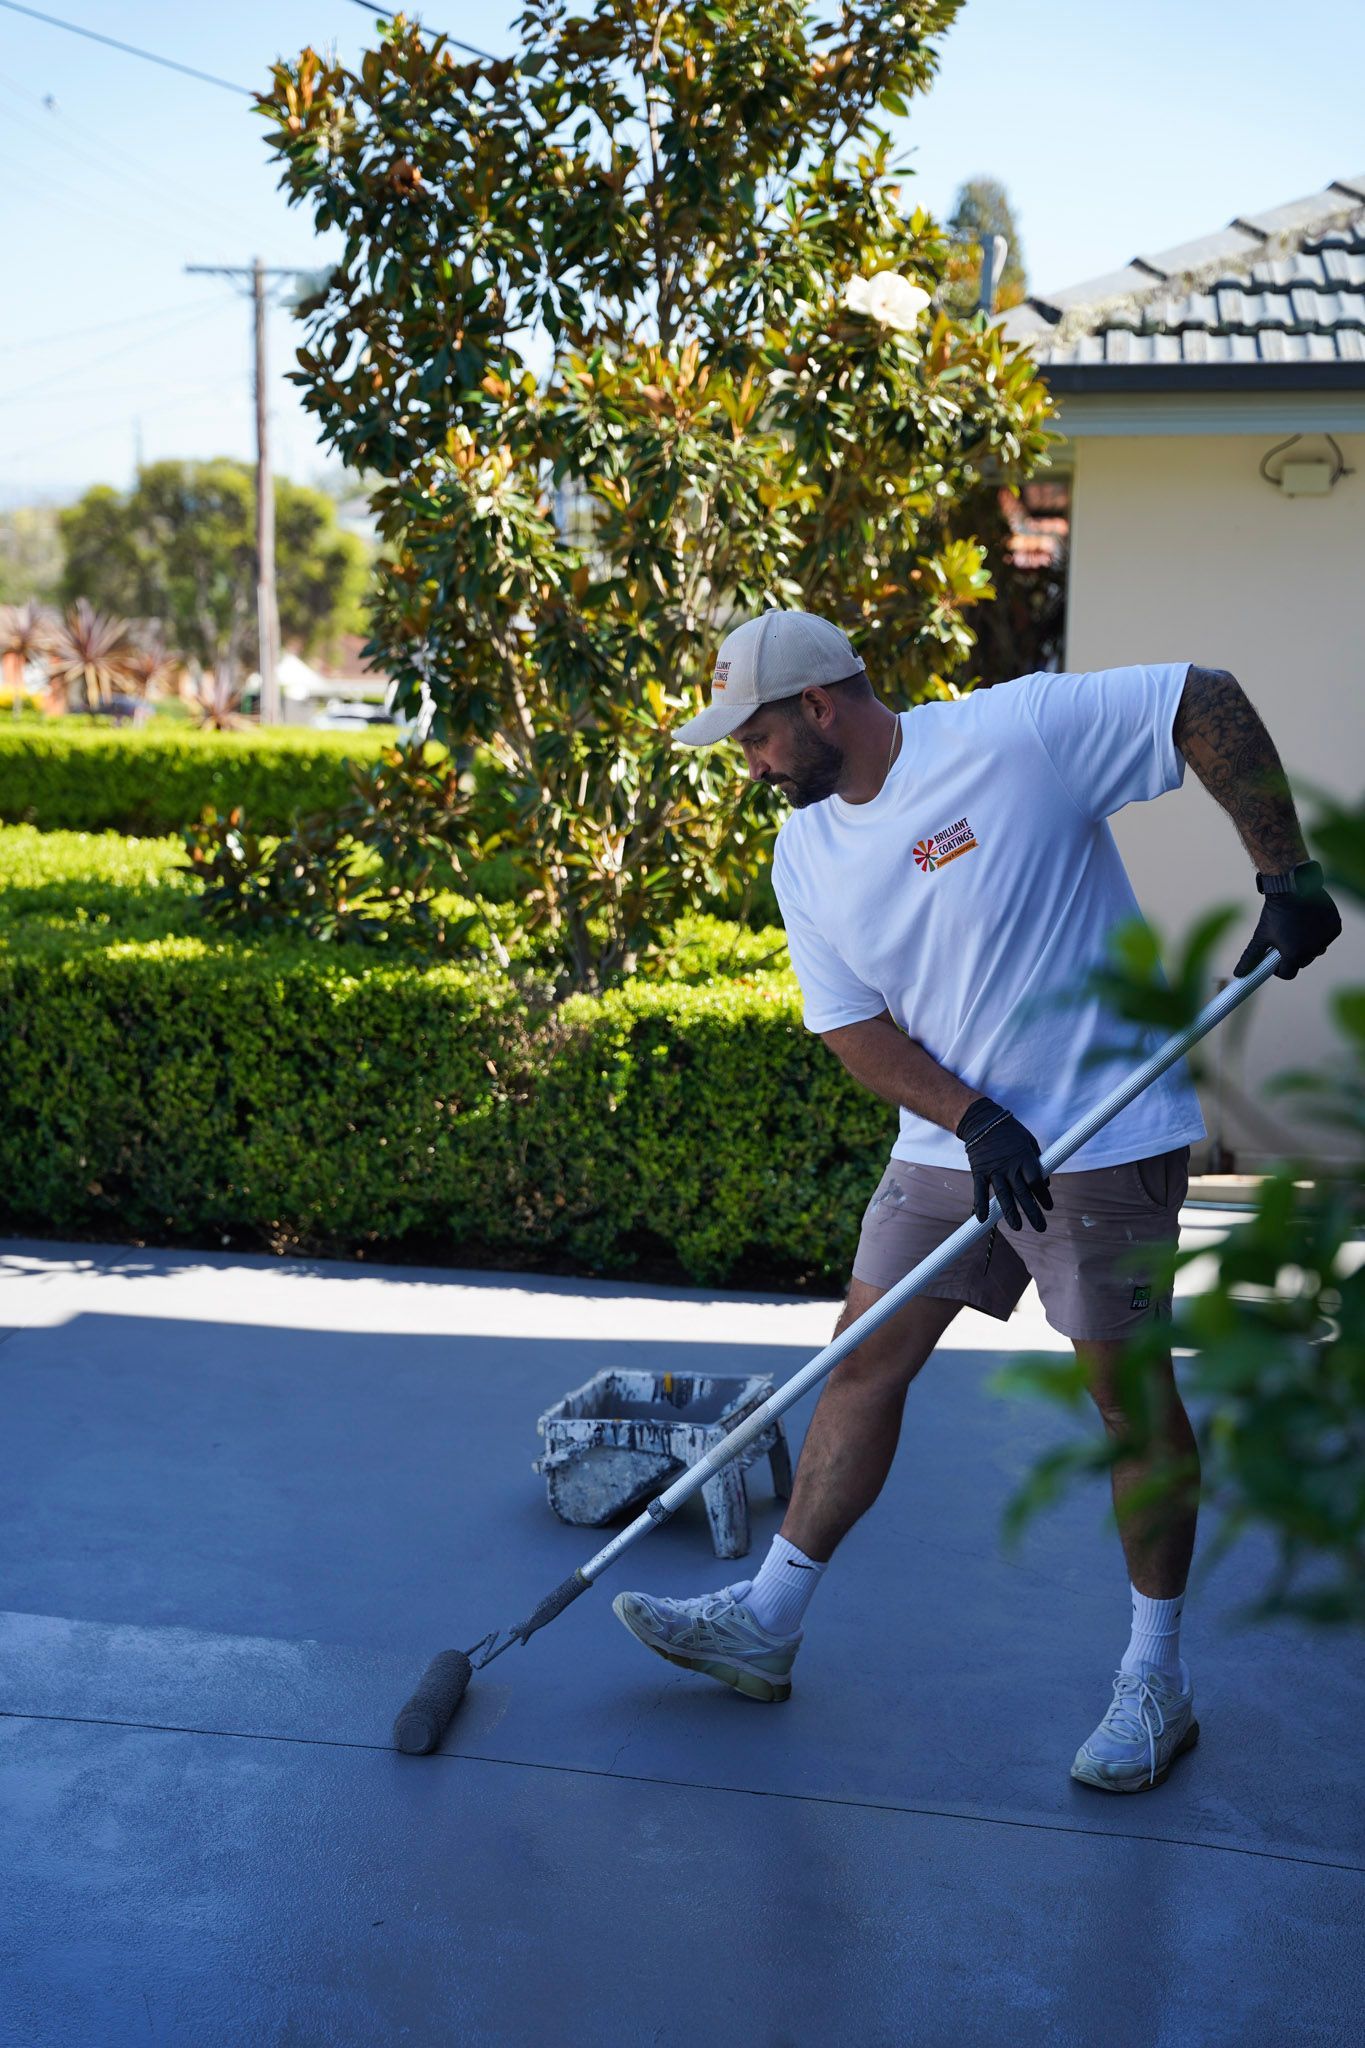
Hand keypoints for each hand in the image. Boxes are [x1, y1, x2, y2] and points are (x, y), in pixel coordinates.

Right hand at [955, 1096, 1053, 1231]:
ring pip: (1003, 1196)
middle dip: (1033, 1212)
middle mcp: (1010, 1167)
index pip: (1036, 1182)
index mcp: (1025, 1158)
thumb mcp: (1030, 1142)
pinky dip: (980, 1205)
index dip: (1043, 1196)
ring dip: (1010, 1213)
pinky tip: (983, 1220)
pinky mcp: (979, 1171)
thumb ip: (1039, 1161)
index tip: (1049, 1208)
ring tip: (1017, 1227)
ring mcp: (994, 1170)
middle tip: (1041, 1227)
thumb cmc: (1010, 1131)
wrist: (983, 1121)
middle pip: (1023, 1193)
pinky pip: (979, 1191)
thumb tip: (1045, 1183)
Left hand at [1235, 872, 1341, 980]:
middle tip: (1284, 940)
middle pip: (1302, 962)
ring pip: (1315, 949)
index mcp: (1294, 955)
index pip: (1287, 974)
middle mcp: (1313, 950)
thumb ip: (1251, 957)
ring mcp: (1326, 939)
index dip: (1279, 969)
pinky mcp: (1335, 927)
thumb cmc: (1275, 912)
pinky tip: (1310, 920)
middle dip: (1292, 955)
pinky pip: (1326, 937)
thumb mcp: (1261, 935)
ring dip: (1307, 944)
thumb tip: (1238, 974)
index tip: (1274, 959)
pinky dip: (1319, 932)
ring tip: (1296, 928)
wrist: (1292, 886)